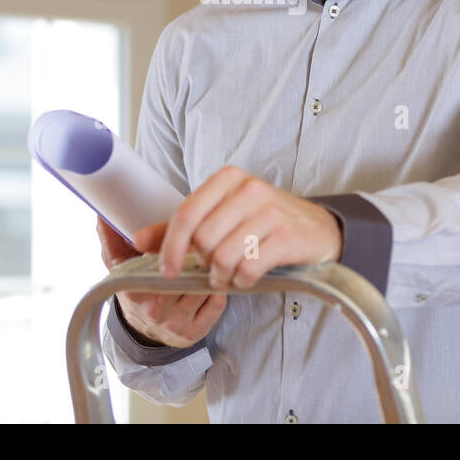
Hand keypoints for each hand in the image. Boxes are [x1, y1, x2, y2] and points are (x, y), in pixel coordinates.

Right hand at [96, 217, 226, 347]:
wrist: (142, 328)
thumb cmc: (135, 287)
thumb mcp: (118, 263)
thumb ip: (110, 237)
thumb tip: (102, 214)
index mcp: (135, 292)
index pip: (158, 264)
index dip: (173, 247)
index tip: (181, 234)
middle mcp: (155, 312)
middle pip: (184, 276)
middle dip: (195, 258)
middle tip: (202, 242)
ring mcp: (175, 325)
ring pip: (201, 288)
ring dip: (208, 271)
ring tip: (210, 258)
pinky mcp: (195, 333)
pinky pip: (216, 304)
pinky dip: (217, 290)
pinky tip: (211, 281)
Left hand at [135, 165, 343, 290]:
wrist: (320, 229)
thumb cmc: (265, 223)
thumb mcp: (222, 215)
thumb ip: (182, 227)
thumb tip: (138, 239)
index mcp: (228, 179)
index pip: (186, 214)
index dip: (169, 247)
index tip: (166, 270)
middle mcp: (249, 189)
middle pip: (203, 240)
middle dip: (203, 264)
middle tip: (215, 269)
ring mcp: (271, 211)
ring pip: (223, 256)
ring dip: (223, 276)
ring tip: (231, 274)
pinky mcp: (288, 236)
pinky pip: (249, 267)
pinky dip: (243, 280)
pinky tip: (248, 276)